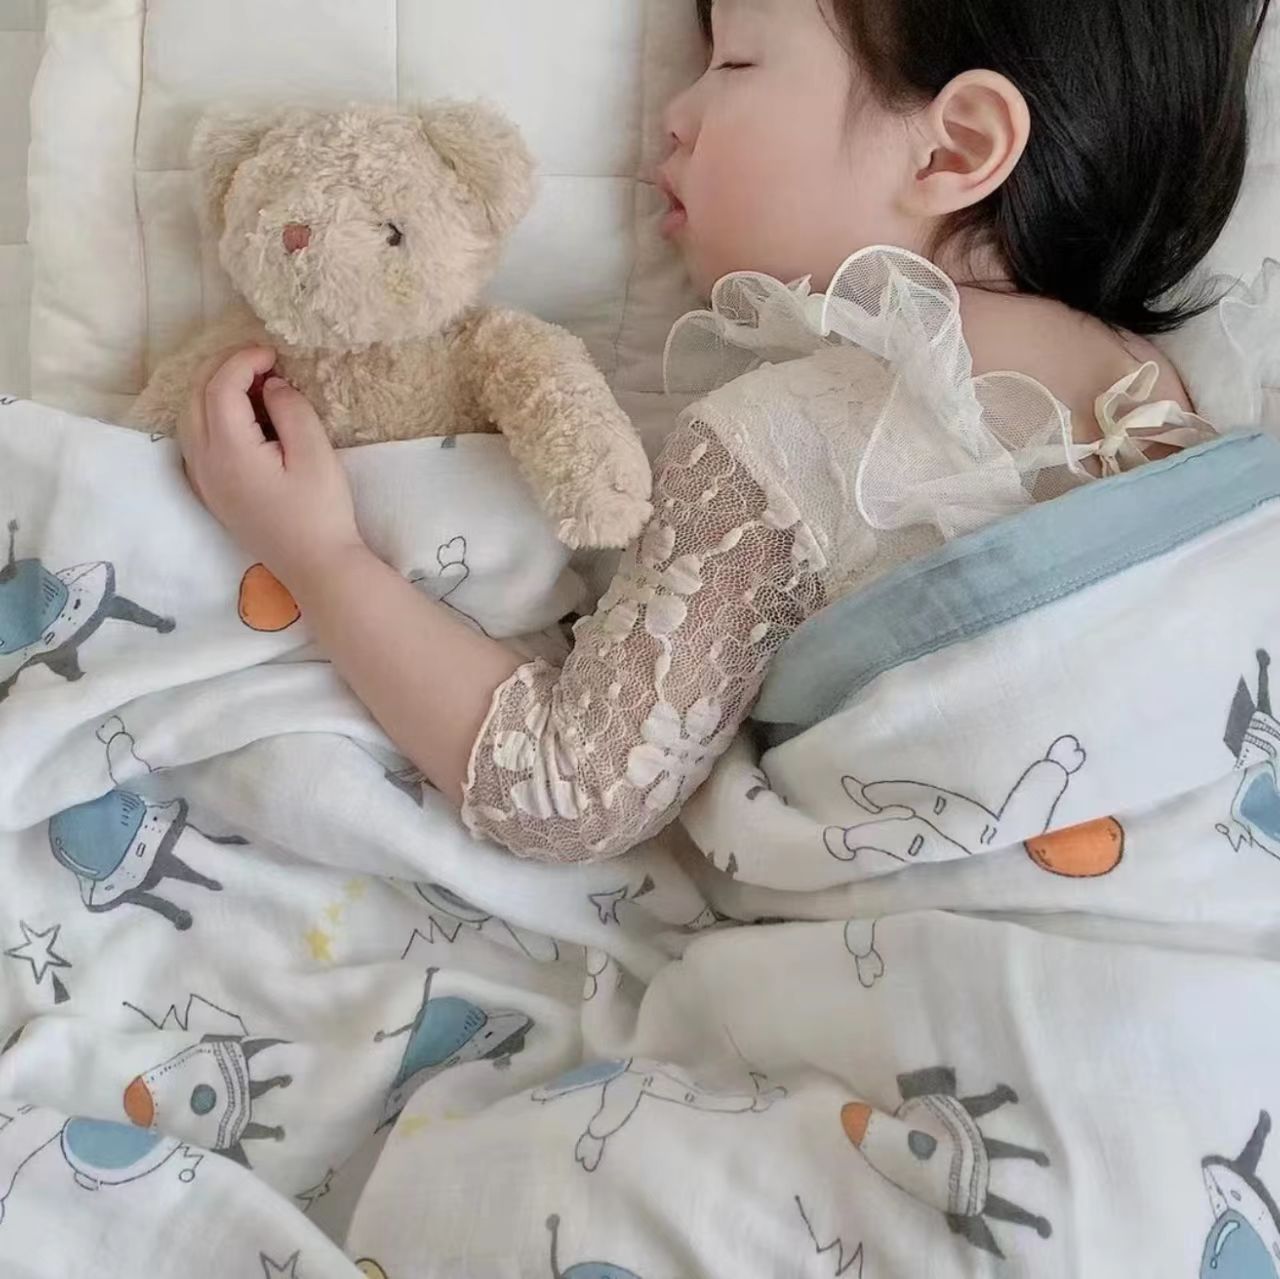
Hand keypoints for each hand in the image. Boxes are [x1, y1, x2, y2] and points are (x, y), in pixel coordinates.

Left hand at [178, 346, 362, 588]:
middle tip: (261, 360)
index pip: (220, 386)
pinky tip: (239, 417)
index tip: (274, 353)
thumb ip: (291, 410)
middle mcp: (204, 462)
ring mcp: (202, 480)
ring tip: (252, 384)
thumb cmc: (322, 512)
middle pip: (196, 396)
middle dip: (223, 367)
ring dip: (214, 390)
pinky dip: (209, 414)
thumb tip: (271, 386)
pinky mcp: (210, 492)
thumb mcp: (316, 454)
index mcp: (229, 450)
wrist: (316, 567)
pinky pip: (194, 439)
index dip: (244, 359)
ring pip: (189, 417)